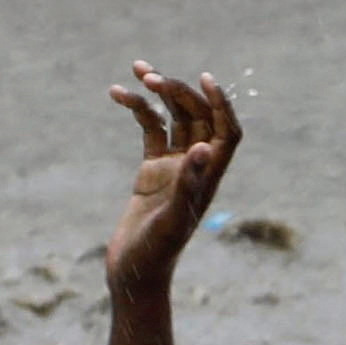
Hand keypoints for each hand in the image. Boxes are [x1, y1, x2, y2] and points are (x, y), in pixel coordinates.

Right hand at [102, 61, 239, 292]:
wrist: (133, 272)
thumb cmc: (155, 254)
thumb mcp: (171, 220)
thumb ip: (188, 184)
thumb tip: (206, 147)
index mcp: (209, 177)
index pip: (227, 131)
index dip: (221, 104)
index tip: (205, 79)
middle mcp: (196, 167)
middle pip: (198, 117)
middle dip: (179, 92)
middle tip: (152, 78)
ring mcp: (174, 166)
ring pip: (174, 118)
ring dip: (159, 93)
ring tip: (138, 72)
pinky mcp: (151, 169)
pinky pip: (150, 130)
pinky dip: (137, 110)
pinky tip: (118, 93)